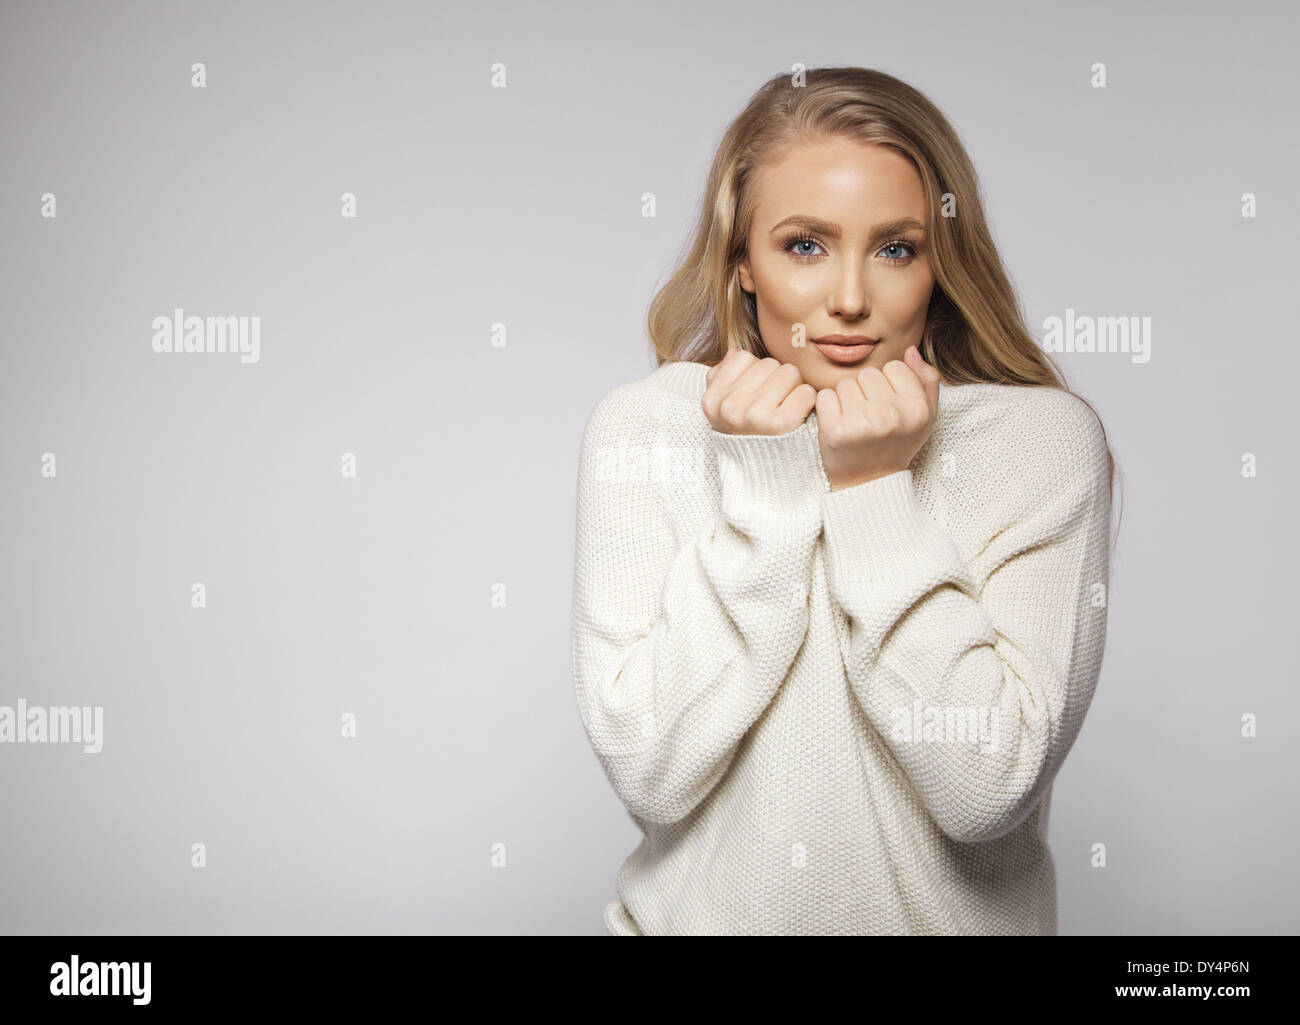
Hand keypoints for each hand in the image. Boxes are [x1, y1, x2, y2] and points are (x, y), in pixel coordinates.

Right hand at [703, 346, 816, 435]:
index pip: (743, 358)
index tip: (755, 394)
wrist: (764, 477)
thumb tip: (734, 351)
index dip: (755, 372)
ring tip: (787, 408)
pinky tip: (799, 416)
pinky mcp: (782, 424)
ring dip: (795, 388)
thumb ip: (722, 377)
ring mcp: (755, 415)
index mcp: (713, 401)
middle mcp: (731, 407)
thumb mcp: (722, 410)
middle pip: (769, 364)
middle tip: (776, 403)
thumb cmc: (747, 435)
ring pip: (790, 373)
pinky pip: (806, 392)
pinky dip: (808, 402)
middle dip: (778, 380)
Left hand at [815, 345, 940, 489]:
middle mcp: (891, 414)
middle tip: (870, 417)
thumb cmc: (896, 444)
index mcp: (916, 408)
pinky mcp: (835, 430)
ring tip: (855, 422)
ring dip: (846, 399)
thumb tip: (910, 350)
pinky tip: (839, 425)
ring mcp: (862, 422)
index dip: (888, 384)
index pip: (894, 367)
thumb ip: (926, 381)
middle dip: (866, 391)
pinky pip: (824, 396)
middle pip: (868, 374)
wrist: (868, 482)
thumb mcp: (924, 416)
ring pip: (845, 384)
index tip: (888, 406)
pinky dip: (827, 408)